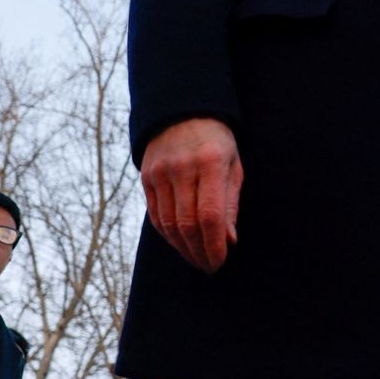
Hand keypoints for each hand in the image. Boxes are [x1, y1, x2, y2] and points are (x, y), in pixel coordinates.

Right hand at [141, 117, 242, 273]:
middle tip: (210, 266)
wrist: (181, 112)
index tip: (220, 262)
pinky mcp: (146, 178)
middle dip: (200, 252)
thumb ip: (230, 203)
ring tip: (197, 259)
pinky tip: (181, 244)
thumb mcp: (233, 165)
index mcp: (210, 162)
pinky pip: (156, 216)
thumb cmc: (217, 142)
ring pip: (169, 224)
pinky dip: (168, 236)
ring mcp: (160, 173)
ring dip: (183, 248)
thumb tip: (228, 241)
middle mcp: (181, 168)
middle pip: (187, 224)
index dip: (214, 245)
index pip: (209, 215)